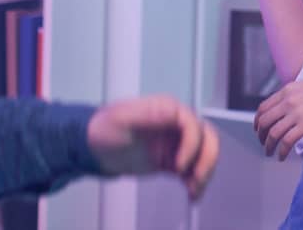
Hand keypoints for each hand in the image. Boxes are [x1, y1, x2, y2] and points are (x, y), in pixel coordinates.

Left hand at [85, 96, 219, 198]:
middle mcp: (176, 125)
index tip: (179, 164)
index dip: (191, 144)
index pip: (192, 123)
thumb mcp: (122, 118)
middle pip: (206, 137)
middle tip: (195, 178)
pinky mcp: (173, 159)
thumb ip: (147, 114)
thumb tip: (173, 111)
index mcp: (168, 110)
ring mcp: (176, 142)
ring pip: (205, 153)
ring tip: (194, 189)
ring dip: (204, 171)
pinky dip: (196, 181)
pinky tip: (192, 193)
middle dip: (206, 158)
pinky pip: (193, 169)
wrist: (96, 147)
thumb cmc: (104, 128)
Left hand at [254, 74, 302, 160]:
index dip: (258, 121)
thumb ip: (296, 97)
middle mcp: (288, 100)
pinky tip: (281, 157)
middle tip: (263, 143)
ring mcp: (296, 112)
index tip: (259, 129)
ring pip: (272, 133)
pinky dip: (281, 151)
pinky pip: (286, 142)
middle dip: (260, 135)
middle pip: (264, 121)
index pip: (264, 107)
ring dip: (268, 146)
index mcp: (288, 89)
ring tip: (270, 153)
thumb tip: (289, 111)